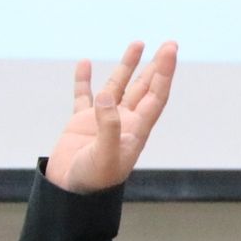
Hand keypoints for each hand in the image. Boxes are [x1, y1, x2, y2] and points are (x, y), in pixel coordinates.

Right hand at [43, 41, 177, 193]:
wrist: (70, 196)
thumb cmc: (93, 181)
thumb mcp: (105, 155)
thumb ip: (108, 126)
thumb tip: (106, 96)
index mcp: (136, 129)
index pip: (156, 95)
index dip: (165, 72)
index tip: (170, 50)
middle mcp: (123, 122)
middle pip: (144, 87)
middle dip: (156, 66)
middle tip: (169, 44)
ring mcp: (102, 121)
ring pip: (117, 87)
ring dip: (127, 66)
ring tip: (138, 44)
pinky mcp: (80, 123)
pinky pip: (83, 96)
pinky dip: (84, 80)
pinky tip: (86, 63)